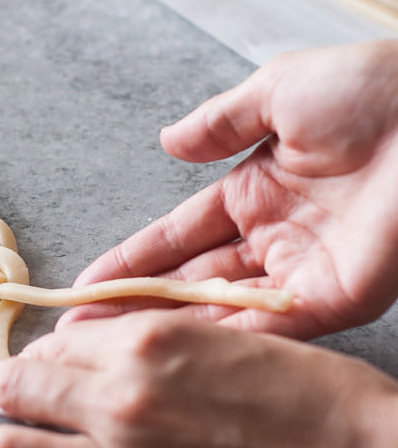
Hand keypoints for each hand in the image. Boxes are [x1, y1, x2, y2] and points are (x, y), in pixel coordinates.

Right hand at [66, 40, 397, 338]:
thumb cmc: (372, 90)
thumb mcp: (279, 92)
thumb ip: (221, 122)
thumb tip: (166, 141)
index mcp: (258, 190)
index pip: (179, 236)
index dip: (131, 260)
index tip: (84, 286)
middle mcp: (273, 239)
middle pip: (190, 282)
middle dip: (135, 310)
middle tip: (78, 338)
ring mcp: (302, 273)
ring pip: (221, 313)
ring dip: (168, 335)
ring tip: (108, 358)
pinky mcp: (335, 298)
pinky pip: (269, 328)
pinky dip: (222, 344)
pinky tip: (172, 357)